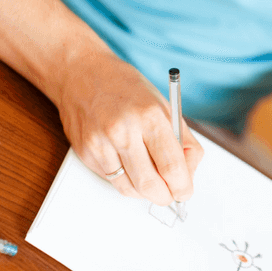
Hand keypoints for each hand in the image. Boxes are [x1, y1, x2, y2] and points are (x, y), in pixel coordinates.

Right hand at [55, 51, 203, 205]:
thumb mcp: (165, 106)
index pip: (172, 167)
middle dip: (165, 196)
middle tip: (171, 194)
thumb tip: (189, 172)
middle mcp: (124, 131)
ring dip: (145, 192)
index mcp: (150, 117)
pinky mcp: (86, 153)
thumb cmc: (127, 88)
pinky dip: (126, 181)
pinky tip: (131, 167)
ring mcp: (101, 144)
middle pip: (150, 185)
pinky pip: (111, 180)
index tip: (185, 190)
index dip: (183, 187)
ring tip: (152, 180)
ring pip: (129, 189)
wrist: (82, 73)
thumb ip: (183, 140)